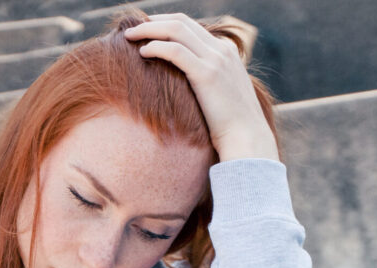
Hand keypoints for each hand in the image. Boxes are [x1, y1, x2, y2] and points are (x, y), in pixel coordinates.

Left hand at [123, 14, 278, 161]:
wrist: (247, 137)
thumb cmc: (231, 124)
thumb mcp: (222, 94)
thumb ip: (208, 81)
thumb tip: (186, 86)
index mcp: (225, 51)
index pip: (191, 25)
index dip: (165, 23)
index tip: (146, 31)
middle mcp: (221, 50)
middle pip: (181, 22)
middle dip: (154, 22)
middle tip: (133, 28)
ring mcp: (215, 60)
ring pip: (176, 30)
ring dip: (149, 30)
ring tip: (130, 36)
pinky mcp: (206, 74)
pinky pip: (175, 51)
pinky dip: (156, 47)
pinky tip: (143, 53)